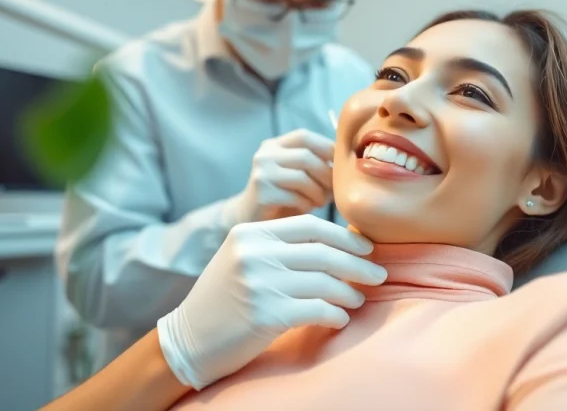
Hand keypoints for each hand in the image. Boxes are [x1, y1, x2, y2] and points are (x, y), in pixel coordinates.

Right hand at [156, 215, 387, 388]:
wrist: (188, 339)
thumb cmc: (224, 299)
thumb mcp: (244, 258)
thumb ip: (281, 247)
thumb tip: (340, 243)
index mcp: (252, 233)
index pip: (312, 226)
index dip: (346, 237)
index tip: (367, 249)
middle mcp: (256, 253)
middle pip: (324, 253)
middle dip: (359, 265)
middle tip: (378, 275)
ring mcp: (261, 283)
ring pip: (326, 282)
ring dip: (350, 293)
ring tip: (358, 300)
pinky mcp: (267, 314)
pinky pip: (318, 310)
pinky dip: (335, 315)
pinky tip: (339, 319)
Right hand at [230, 128, 335, 223]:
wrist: (250, 219)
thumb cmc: (283, 197)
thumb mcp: (298, 175)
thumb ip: (316, 164)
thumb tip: (347, 162)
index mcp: (274, 145)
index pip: (304, 136)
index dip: (326, 148)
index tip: (339, 164)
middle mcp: (265, 155)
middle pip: (305, 156)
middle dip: (326, 174)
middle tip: (333, 189)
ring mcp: (261, 173)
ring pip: (302, 177)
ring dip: (318, 192)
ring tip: (320, 201)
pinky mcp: (261, 193)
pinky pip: (295, 197)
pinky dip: (307, 204)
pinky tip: (305, 209)